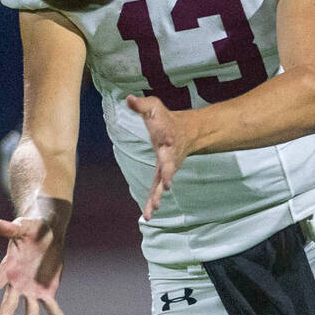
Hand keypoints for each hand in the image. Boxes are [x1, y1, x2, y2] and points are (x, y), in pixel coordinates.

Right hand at [0, 216, 69, 314]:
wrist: (47, 232)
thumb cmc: (31, 227)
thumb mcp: (23, 226)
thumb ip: (12, 228)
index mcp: (8, 268)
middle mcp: (17, 283)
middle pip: (9, 304)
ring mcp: (31, 289)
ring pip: (30, 311)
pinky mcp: (46, 290)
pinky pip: (52, 307)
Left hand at [127, 94, 193, 220]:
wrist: (186, 132)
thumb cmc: (166, 119)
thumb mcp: (154, 107)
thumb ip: (141, 105)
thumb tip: (128, 98)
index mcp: (168, 137)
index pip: (168, 137)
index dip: (168, 137)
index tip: (169, 139)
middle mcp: (170, 155)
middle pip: (169, 166)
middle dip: (168, 175)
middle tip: (168, 185)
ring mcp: (168, 167)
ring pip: (162, 184)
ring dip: (158, 196)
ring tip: (153, 210)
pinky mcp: (163, 175)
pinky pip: (157, 189)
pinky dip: (153, 201)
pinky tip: (148, 215)